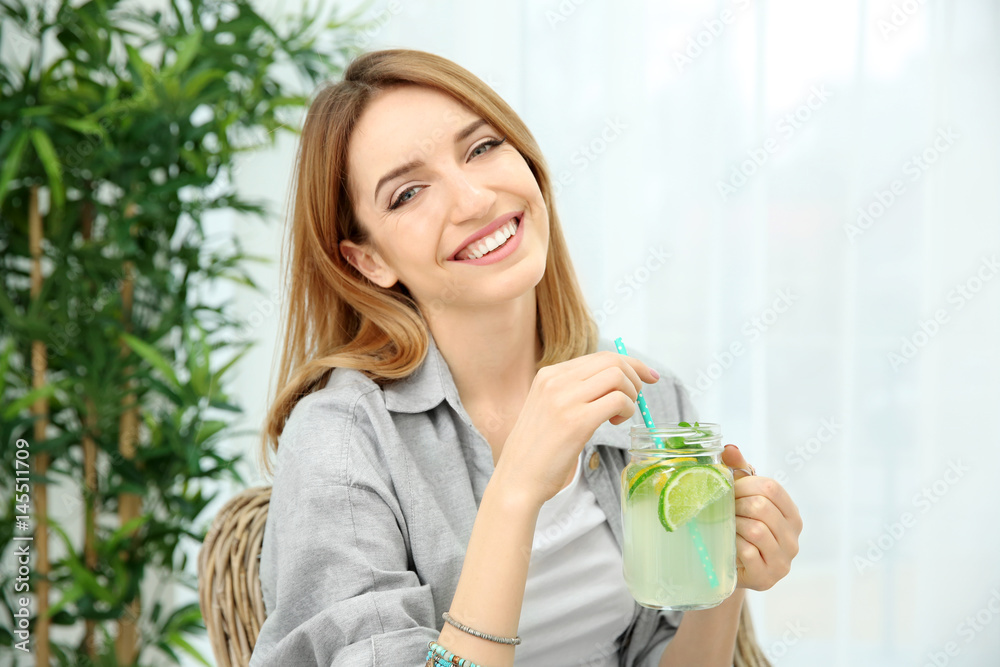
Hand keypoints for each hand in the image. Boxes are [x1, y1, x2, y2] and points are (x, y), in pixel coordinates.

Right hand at [491, 350, 658, 508]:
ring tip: (621, 415)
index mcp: (548, 375)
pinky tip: (615, 423)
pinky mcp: (577, 421)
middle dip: (635, 376)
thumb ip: (573, 391)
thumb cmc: (537, 450)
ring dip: (631, 394)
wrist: (517, 479)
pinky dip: (627, 410)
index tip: (646, 376)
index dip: (629, 364)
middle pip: (611, 360)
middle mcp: (555, 381)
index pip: (599, 357)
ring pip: (617, 376)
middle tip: (636, 399)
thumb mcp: (548, 408)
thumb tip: (614, 382)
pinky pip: (618, 400)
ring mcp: (565, 399)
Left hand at [722, 444, 801, 590]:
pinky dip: (732, 543)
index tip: (728, 489)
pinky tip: (727, 542)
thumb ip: (737, 469)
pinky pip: (748, 552)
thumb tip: (729, 447)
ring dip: (732, 523)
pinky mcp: (767, 577)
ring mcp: (782, 560)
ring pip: (755, 529)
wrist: (728, 568)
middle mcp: (793, 538)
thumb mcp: (741, 496)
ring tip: (724, 525)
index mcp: (791, 515)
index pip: (771, 488)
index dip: (744, 484)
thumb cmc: (737, 527)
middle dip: (736, 504)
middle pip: (762, 507)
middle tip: (722, 508)